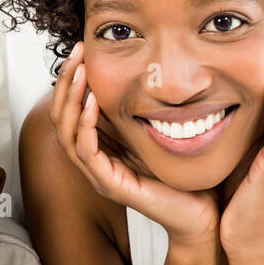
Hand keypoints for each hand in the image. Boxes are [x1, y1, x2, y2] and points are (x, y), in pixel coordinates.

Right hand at [51, 40, 219, 246]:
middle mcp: (95, 162)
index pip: (71, 111)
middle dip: (66, 82)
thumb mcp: (158, 131)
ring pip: (67, 133)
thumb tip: (144, 71)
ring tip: (81, 72)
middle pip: (61, 118)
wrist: (202, 213)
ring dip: (71, 99)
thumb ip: (143, 109)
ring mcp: (100, 175)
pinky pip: (87, 152)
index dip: (71, 80)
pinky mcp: (111, 186)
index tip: (81, 51)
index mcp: (102, 148)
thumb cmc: (185, 175)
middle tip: (76, 53)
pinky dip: (86, 125)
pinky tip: (93, 102)